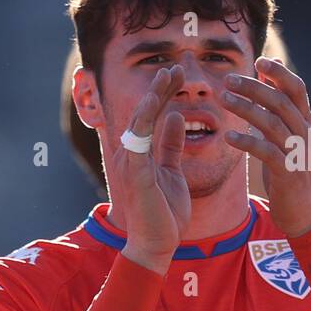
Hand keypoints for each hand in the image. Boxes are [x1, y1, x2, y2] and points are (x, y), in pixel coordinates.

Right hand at [110, 66, 190, 274]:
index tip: (178, 74)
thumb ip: (171, 145)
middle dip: (160, 88)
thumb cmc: (164, 212)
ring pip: (139, 122)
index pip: (152, 115)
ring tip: (167, 76)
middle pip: (144, 113)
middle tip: (176, 67)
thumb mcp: (173, 171)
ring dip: (153, 97)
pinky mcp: (136, 174)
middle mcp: (131, 154)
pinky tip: (156, 103)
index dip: (163, 93)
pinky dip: (146, 121)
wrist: (157, 244)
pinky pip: (139, 142)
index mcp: (141, 153)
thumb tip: (177, 117)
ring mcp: (132, 163)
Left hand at [220, 57, 310, 237]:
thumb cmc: (290, 169)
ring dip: (247, 109)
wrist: (304, 211)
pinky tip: (228, 136)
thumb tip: (267, 78)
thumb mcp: (287, 136)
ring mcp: (297, 153)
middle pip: (281, 102)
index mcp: (304, 121)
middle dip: (255, 88)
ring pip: (272, 123)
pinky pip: (266, 153)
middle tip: (228, 79)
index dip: (280, 73)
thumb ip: (278, 109)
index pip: (297, 89)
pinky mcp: (287, 173)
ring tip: (224, 100)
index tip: (259, 60)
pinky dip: (247, 142)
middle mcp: (304, 133)